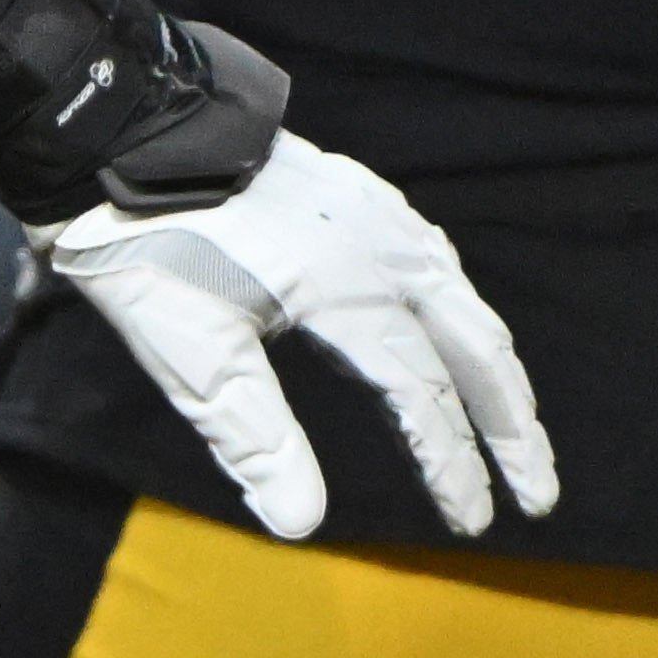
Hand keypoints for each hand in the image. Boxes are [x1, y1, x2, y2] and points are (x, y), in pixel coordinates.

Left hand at [32, 131, 553, 543]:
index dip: (451, 465)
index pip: (423, 395)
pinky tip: (456, 328)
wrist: (121, 130)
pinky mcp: (355, 193)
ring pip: (464, 300)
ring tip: (512, 424)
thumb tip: (303, 527)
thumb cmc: (148, 248)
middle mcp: (382, 249)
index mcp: (350, 291)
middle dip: (511, 425)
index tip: (470, 521)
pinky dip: (463, 313)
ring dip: (493, 369)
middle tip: (537, 492)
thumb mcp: (190, 353)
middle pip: (476, 348)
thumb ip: (254, 437)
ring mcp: (374, 213)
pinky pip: (436, 261)